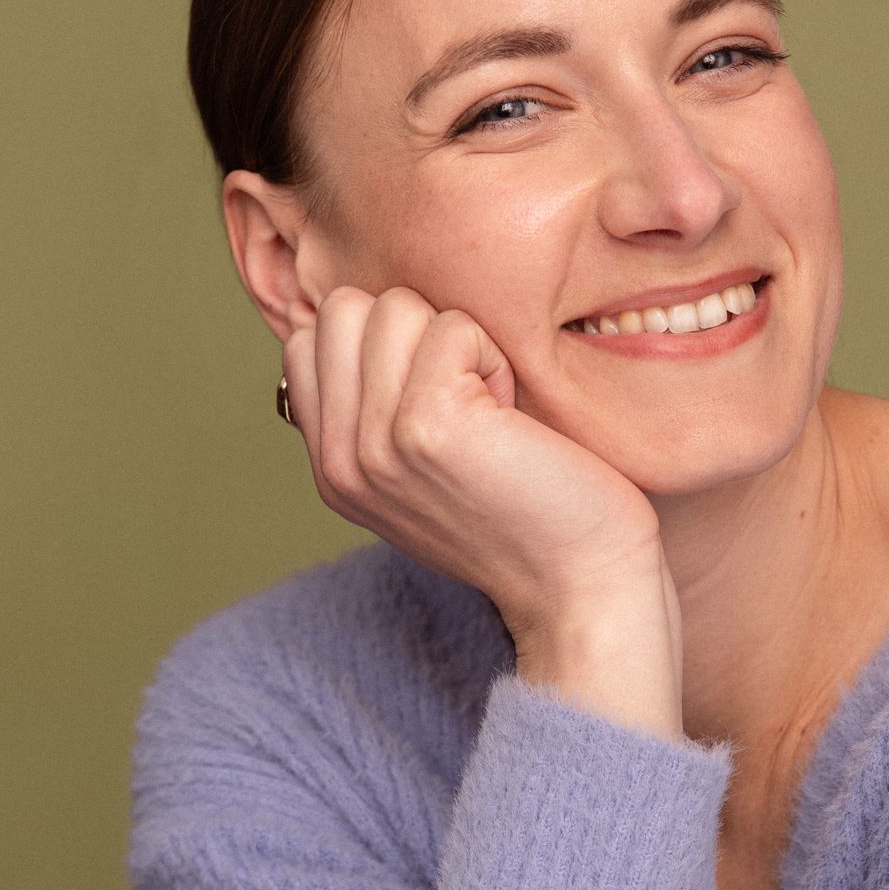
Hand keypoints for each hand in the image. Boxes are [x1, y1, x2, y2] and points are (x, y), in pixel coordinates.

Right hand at [279, 285, 667, 640]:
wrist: (581, 582)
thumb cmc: (525, 512)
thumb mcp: (420, 470)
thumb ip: (373, 410)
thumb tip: (364, 324)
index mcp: (330, 467)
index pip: (307, 340)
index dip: (384, 345)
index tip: (437, 401)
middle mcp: (338, 459)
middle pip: (341, 310)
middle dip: (413, 331)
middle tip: (466, 398)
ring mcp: (375, 444)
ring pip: (392, 307)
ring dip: (457, 342)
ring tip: (490, 409)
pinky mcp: (425, 425)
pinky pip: (452, 326)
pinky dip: (492, 354)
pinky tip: (510, 415)